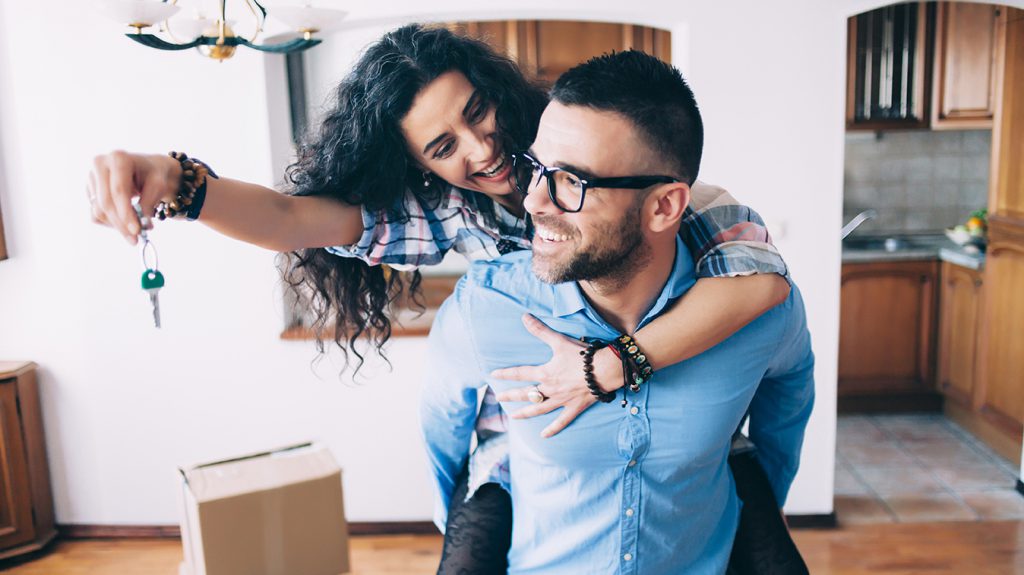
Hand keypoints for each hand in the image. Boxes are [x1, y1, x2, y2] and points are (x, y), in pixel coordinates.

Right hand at [87, 151, 180, 245]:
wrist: (148, 169)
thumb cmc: (154, 174)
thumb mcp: (158, 186)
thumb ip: (148, 204)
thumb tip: (140, 225)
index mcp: (118, 158)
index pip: (119, 191)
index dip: (126, 213)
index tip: (136, 231)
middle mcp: (100, 165)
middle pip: (106, 203)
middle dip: (121, 224)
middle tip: (136, 239)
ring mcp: (91, 178)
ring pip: (99, 211)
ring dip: (117, 226)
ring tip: (137, 229)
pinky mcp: (89, 190)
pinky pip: (96, 214)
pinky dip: (111, 223)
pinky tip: (126, 222)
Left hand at [492, 314, 621, 437]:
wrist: (605, 369)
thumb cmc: (583, 354)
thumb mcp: (559, 341)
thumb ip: (540, 330)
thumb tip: (524, 317)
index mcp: (545, 373)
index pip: (520, 373)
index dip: (506, 374)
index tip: (493, 375)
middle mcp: (550, 389)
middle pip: (526, 394)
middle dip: (511, 395)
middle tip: (498, 398)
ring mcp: (561, 400)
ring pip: (539, 409)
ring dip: (525, 413)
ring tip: (514, 417)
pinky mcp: (574, 407)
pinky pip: (561, 421)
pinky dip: (553, 429)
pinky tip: (544, 435)